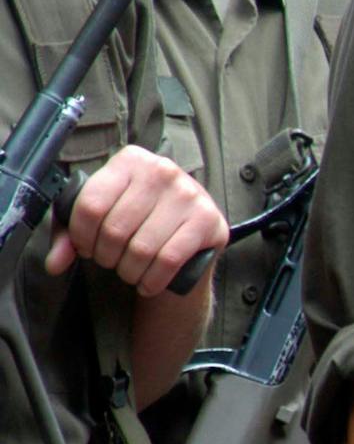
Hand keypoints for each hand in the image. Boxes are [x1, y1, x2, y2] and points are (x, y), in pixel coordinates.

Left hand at [45, 145, 225, 294]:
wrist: (191, 237)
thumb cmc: (140, 224)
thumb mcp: (101, 220)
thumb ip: (71, 237)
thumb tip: (54, 263)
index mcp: (130, 160)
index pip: (91, 204)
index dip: (81, 236)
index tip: (86, 248)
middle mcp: (162, 170)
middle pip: (115, 228)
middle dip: (106, 257)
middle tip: (111, 262)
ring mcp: (189, 194)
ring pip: (142, 248)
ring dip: (129, 272)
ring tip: (129, 272)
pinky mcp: (209, 220)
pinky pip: (169, 259)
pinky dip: (153, 280)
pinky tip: (148, 283)